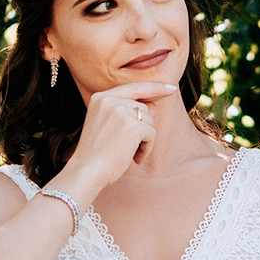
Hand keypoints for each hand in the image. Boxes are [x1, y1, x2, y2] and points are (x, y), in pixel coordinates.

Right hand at [62, 82, 177, 189]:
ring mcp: (121, 112)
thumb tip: (154, 106)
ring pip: (149, 121)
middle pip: (143, 108)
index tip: (171, 88)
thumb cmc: (96, 154)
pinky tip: (133, 158)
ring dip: (143, 139)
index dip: (155, 87)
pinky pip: (151, 134)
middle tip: (127, 146)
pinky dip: (146, 148)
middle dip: (142, 128)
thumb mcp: (107, 126)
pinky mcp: (133, 126)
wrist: (87, 171)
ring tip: (128, 153)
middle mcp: (110, 100)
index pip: (133, 88)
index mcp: (101, 98)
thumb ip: (127, 112)